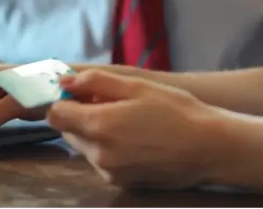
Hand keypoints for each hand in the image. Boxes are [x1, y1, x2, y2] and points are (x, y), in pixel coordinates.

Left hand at [47, 70, 221, 189]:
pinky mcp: (120, 183)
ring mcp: (108, 172)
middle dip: (80, 114)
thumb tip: (65, 81)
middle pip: (68, 130)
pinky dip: (107, 146)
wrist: (208, 147)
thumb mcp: (137, 86)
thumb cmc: (175, 109)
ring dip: (94, 130)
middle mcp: (97, 154)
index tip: (82, 90)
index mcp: (99, 126)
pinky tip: (134, 136)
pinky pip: (100, 159)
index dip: (65, 99)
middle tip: (110, 100)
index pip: (55, 114)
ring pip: (84, 146)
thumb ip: (96, 81)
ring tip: (127, 118)